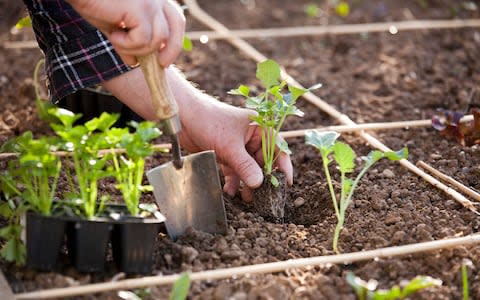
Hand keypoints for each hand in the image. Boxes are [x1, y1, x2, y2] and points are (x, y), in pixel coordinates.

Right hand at [67, 0, 184, 66]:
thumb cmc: (92, 2)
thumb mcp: (113, 26)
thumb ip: (127, 42)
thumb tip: (134, 63)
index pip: (175, 20)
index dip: (174, 41)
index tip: (164, 59)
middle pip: (176, 27)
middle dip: (171, 50)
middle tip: (161, 65)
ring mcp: (150, 2)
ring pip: (157, 40)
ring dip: (136, 48)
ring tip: (116, 40)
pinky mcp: (141, 9)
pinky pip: (143, 41)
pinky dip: (127, 45)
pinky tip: (113, 35)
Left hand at [102, 67, 293, 201]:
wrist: (182, 116)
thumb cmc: (209, 121)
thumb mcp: (230, 146)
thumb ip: (245, 166)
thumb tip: (259, 183)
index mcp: (259, 128)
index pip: (278, 148)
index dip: (283, 166)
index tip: (285, 184)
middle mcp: (251, 137)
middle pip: (263, 162)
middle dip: (262, 179)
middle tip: (263, 196)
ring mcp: (238, 146)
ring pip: (248, 168)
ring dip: (247, 183)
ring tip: (247, 198)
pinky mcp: (225, 153)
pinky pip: (234, 170)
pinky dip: (232, 181)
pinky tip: (229, 191)